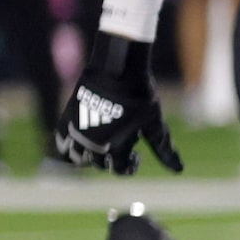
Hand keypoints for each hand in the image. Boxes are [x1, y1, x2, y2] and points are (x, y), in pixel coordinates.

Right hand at [55, 32, 182, 174]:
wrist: (117, 69)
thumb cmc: (140, 96)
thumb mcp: (155, 124)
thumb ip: (163, 148)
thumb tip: (178, 169)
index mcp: (114, 148)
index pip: (120, 170)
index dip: (131, 166)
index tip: (136, 155)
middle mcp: (92, 144)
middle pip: (99, 164)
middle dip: (112, 160)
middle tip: (123, 146)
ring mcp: (76, 131)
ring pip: (77, 157)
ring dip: (89, 156)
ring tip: (102, 144)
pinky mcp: (66, 118)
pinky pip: (61, 141)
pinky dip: (70, 145)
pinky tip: (85, 137)